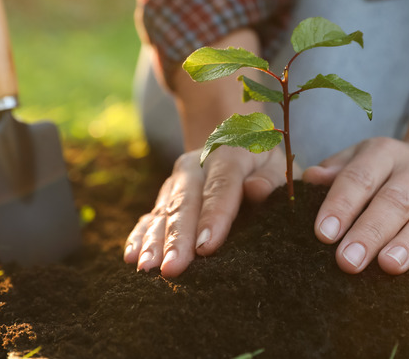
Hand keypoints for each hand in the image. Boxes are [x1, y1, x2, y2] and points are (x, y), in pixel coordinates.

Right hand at [123, 146, 294, 276]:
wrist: (233, 139)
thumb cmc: (262, 162)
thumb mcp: (277, 164)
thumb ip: (271, 178)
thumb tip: (257, 190)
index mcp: (228, 154)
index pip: (221, 186)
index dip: (214, 217)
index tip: (206, 247)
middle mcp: (196, 165)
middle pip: (186, 203)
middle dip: (177, 238)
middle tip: (172, 268)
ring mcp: (177, 181)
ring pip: (163, 212)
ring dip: (154, 241)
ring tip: (148, 269)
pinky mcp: (165, 195)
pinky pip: (149, 216)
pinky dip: (139, 236)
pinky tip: (132, 257)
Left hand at [303, 137, 408, 274]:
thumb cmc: (384, 173)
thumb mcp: (358, 160)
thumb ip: (334, 171)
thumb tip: (309, 179)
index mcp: (384, 153)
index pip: (360, 177)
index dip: (342, 205)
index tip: (324, 234)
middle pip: (395, 200)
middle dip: (371, 232)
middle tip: (348, 261)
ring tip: (389, 266)